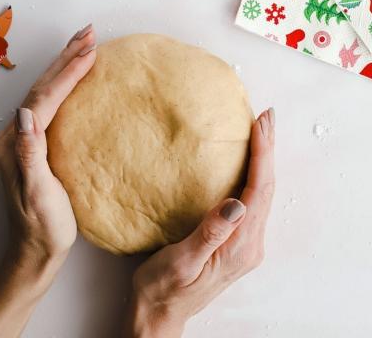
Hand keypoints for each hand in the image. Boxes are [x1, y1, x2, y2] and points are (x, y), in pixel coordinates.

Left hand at [0, 24, 96, 337]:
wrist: (36, 250)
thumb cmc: (43, 226)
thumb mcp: (37, 194)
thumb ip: (29, 153)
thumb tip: (25, 113)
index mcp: (17, 142)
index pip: (44, 97)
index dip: (68, 73)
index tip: (90, 51)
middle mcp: (16, 134)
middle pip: (43, 86)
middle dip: (66, 57)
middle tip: (89, 33)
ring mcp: (25, 137)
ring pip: (46, 91)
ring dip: (65, 65)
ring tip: (85, 46)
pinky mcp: (37, 143)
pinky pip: (52, 103)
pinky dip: (66, 84)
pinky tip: (77, 79)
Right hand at [124, 109, 274, 337]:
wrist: (160, 311)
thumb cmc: (164, 287)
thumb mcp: (183, 261)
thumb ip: (210, 234)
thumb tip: (237, 204)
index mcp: (240, 246)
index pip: (258, 191)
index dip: (262, 154)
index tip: (260, 124)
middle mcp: (250, 243)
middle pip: (266, 188)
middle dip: (268, 149)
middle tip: (266, 117)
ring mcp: (245, 242)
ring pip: (261, 192)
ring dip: (263, 159)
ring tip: (260, 131)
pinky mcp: (235, 240)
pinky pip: (252, 199)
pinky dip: (253, 173)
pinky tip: (248, 162)